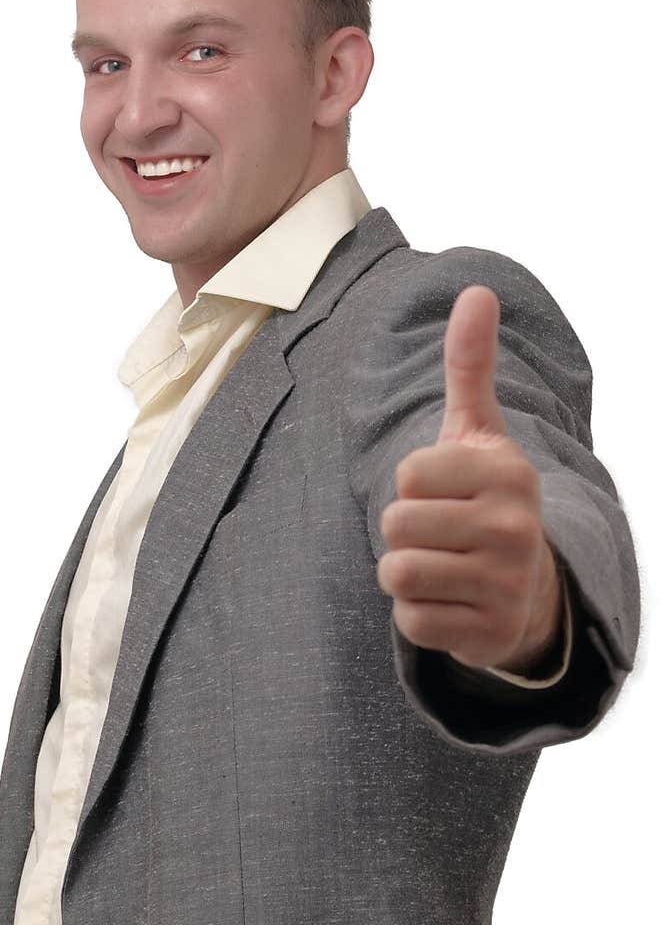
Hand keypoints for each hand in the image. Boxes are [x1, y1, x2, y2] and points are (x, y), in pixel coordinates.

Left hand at [377, 285, 562, 672]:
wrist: (528, 589)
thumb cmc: (484, 498)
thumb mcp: (478, 433)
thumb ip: (470, 367)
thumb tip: (476, 290)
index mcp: (508, 472)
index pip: (408, 473)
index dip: (411, 485)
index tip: (444, 492)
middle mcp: (515, 527)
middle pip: (396, 524)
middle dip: (402, 532)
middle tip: (439, 535)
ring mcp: (506, 584)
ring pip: (397, 573)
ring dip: (403, 574)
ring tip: (440, 567)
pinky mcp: (490, 634)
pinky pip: (411, 621)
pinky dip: (416, 615)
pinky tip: (449, 603)